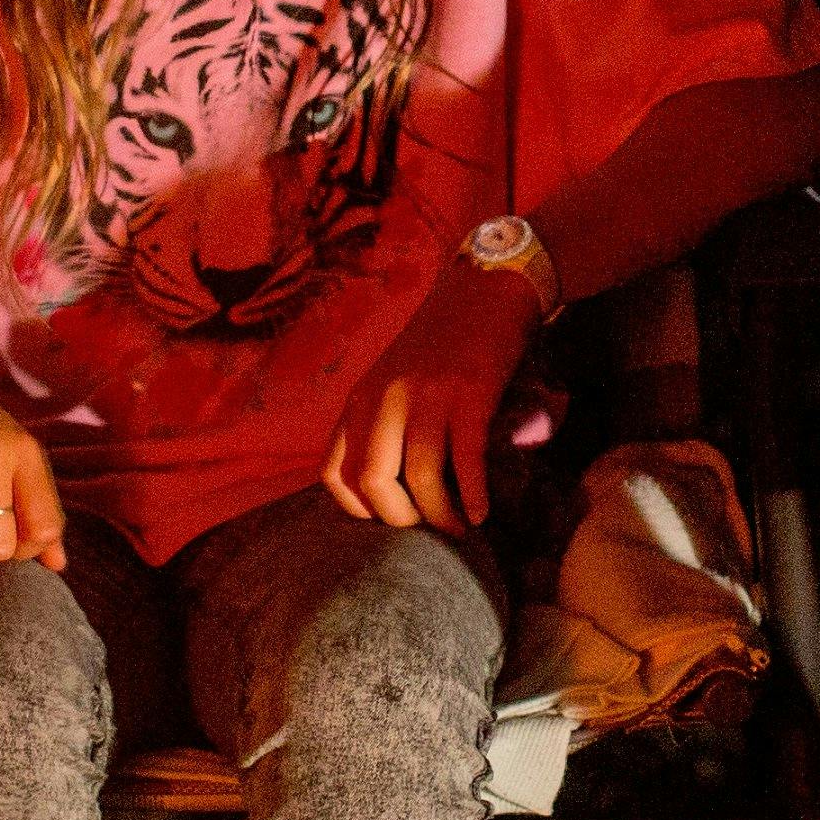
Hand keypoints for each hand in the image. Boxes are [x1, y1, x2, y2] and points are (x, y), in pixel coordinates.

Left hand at [322, 257, 548, 529]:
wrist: (486, 288)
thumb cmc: (442, 340)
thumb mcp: (391, 376)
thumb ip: (379, 420)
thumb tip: (386, 486)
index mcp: (360, 397)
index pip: (333, 473)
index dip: (358, 509)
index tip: (389, 519)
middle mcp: (385, 397)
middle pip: (373, 482)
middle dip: (401, 519)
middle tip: (426, 532)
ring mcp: (427, 394)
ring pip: (421, 476)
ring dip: (441, 515)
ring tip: (459, 530)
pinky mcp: (470, 394)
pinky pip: (466, 459)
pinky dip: (473, 494)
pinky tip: (481, 512)